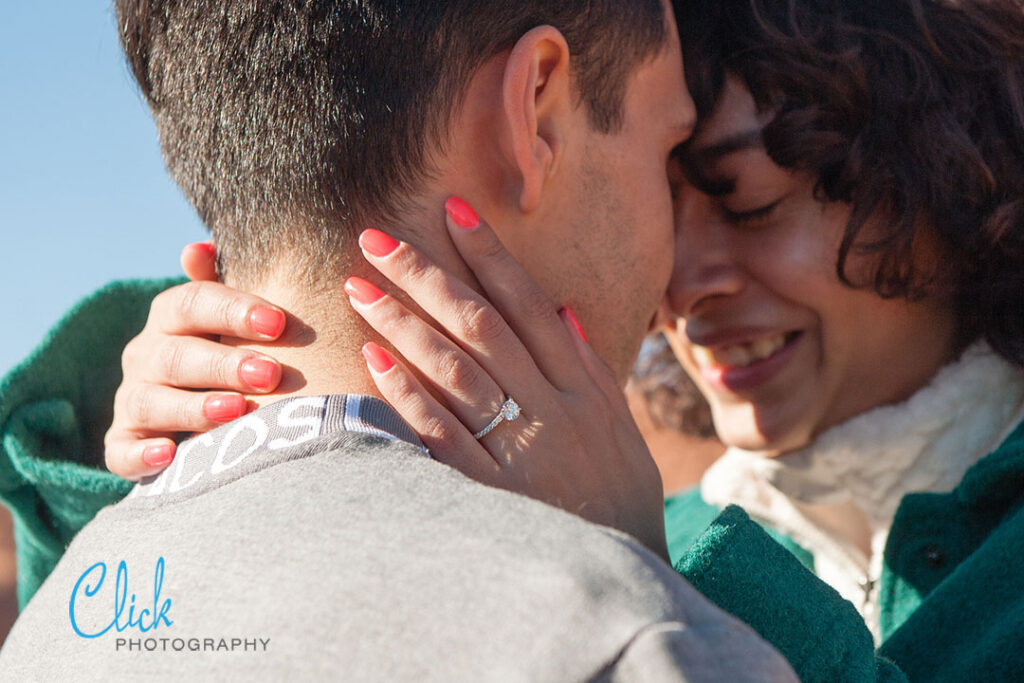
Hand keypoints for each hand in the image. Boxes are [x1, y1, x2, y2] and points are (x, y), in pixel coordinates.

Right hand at [103, 242, 285, 479]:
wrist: (206, 410)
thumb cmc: (232, 350)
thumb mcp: (233, 317)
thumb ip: (224, 284)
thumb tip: (200, 248)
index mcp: (172, 317)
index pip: (195, 302)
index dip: (235, 311)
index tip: (279, 324)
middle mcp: (146, 355)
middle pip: (178, 355)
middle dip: (225, 364)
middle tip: (271, 374)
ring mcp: (133, 400)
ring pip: (152, 402)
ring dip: (194, 407)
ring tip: (236, 410)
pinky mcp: (125, 444)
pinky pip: (122, 451)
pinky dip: (142, 454)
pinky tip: (170, 455)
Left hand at [347, 198, 668, 558]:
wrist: (622, 579)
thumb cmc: (619, 502)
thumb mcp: (621, 431)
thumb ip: (590, 370)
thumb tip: (562, 309)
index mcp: (581, 390)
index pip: (529, 305)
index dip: (490, 254)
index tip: (453, 210)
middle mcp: (550, 411)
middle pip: (481, 327)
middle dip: (427, 276)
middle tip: (376, 238)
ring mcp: (519, 452)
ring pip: (456, 371)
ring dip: (404, 324)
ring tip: (360, 288)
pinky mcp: (488, 494)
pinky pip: (443, 437)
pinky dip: (409, 395)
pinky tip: (375, 360)